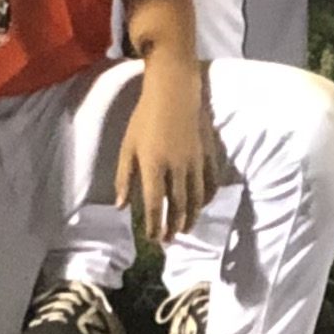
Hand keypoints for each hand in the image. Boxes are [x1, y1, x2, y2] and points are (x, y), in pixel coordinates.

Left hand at [110, 64, 231, 245]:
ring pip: (196, 199)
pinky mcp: (209, 155)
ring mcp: (196, 162)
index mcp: (153, 165)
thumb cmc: (144, 117)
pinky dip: (207, 199)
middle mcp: (177, 168)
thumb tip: (121, 206)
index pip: (155, 204)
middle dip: (173, 227)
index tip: (152, 239)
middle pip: (178, 206)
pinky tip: (201, 207)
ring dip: (190, 218)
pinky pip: (211, 184)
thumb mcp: (127, 146)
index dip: (154, 225)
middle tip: (168, 241)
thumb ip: (124, 177)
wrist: (174, 92)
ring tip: (183, 230)